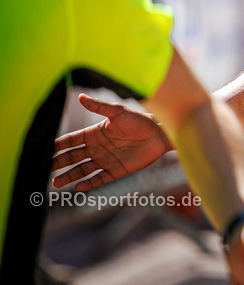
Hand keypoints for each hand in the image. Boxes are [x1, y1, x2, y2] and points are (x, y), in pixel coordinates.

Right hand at [51, 93, 171, 190]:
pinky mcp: (116, 170)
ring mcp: (106, 160)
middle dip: (58, 163)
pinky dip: (89, 184)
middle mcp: (97, 148)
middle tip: (45, 169)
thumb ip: (99, 106)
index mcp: (94, 133)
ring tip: (55, 183)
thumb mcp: (118, 112)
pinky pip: (99, 179)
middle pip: (72, 157)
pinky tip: (78, 187)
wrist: (160, 134)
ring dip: (69, 176)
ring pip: (82, 170)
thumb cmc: (139, 120)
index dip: (57, 146)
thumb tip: (80, 97)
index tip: (43, 151)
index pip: (71, 141)